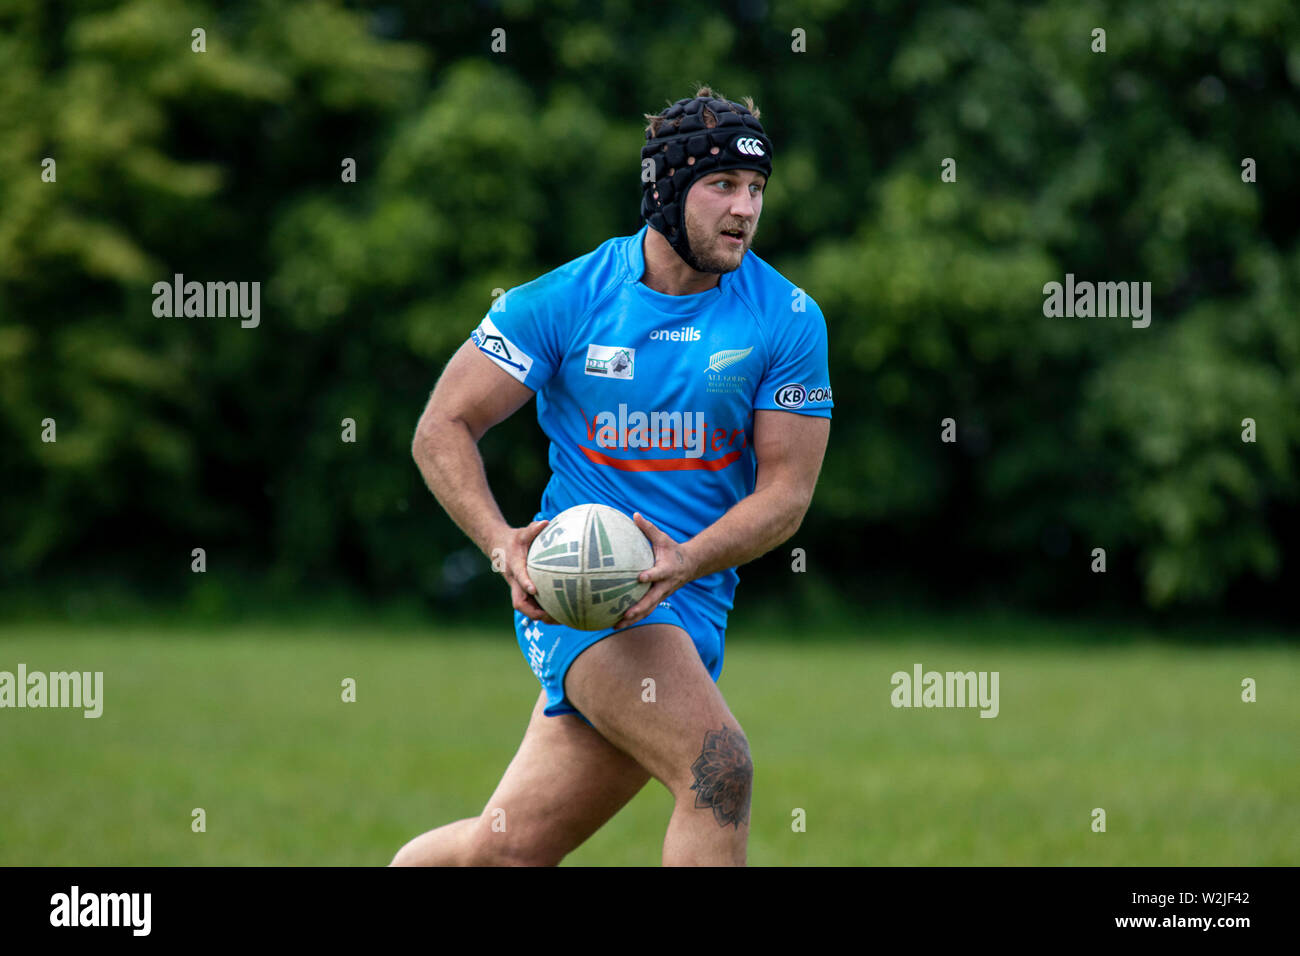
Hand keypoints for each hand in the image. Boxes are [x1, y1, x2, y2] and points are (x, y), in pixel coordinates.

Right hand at [501, 520, 557, 624]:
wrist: (498, 548)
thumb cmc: (514, 540)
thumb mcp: (522, 533)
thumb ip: (533, 529)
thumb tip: (546, 522)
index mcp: (514, 567)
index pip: (518, 576)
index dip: (525, 583)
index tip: (533, 589)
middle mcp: (514, 582)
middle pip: (519, 603)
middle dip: (533, 612)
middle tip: (552, 616)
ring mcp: (518, 589)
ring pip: (526, 608)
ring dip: (540, 615)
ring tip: (561, 619)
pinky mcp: (523, 592)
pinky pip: (532, 606)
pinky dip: (543, 611)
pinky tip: (561, 614)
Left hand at [613, 513, 696, 629]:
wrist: (690, 565)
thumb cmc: (672, 550)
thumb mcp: (662, 538)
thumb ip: (648, 528)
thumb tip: (635, 514)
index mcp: (667, 570)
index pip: (658, 574)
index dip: (650, 576)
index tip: (639, 578)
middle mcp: (664, 585)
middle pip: (652, 600)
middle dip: (639, 608)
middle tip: (625, 614)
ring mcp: (661, 595)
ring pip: (648, 610)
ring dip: (633, 619)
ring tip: (616, 626)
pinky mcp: (657, 600)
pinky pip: (645, 611)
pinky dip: (633, 619)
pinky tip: (616, 624)